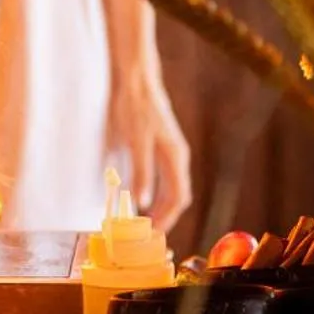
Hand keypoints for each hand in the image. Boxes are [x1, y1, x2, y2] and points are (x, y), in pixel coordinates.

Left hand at [108, 62, 191, 231]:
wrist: (135, 79)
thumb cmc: (135, 108)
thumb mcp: (135, 142)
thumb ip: (141, 172)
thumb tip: (144, 202)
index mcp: (175, 157)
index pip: (178, 198)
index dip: (167, 218)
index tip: (153, 234)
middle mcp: (177, 156)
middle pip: (177, 195)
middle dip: (164, 216)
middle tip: (146, 233)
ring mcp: (170, 150)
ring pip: (170, 186)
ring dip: (159, 205)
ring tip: (142, 220)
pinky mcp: (159, 144)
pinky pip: (163, 175)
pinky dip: (155, 190)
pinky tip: (140, 195)